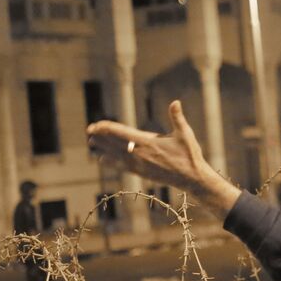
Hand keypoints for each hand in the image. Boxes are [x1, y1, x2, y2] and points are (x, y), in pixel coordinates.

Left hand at [86, 100, 242, 218]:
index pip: (120, 133)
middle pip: (114, 144)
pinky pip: (122, 166)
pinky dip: (111, 162)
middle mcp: (140, 154)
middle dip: (100, 137)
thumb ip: (177, 117)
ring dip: (103, 148)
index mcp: (147, 142)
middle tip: (88, 131)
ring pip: (116, 156)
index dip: (106, 128)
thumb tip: (175, 102)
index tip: (95, 125)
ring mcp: (139, 165)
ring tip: (91, 143)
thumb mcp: (185, 133)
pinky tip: (103, 159)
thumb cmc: (189, 155)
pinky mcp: (141, 173)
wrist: (192, 178)